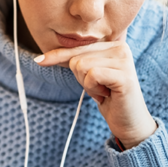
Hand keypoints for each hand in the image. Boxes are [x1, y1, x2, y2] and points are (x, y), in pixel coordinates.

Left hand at [35, 41, 156, 148]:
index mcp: (113, 44)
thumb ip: (74, 61)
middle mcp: (121, 47)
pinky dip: (93, 89)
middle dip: (81, 78)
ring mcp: (124, 60)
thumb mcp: (88, 76)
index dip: (58, 56)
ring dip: (87, 85)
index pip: (78, 48)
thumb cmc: (109, 97)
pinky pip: (91, 76)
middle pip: (77, 57)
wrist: (129, 122)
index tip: (38, 60)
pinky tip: (107, 94)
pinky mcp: (124, 75)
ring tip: (104, 91)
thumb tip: (41, 58)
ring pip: (81, 66)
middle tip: (99, 88)